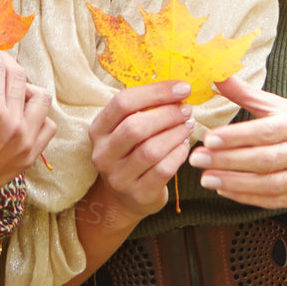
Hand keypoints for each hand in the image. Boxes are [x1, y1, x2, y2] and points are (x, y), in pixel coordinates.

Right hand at [0, 36, 54, 211]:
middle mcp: (13, 123)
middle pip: (19, 75)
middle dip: (4, 61)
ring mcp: (26, 140)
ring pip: (41, 97)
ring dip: (25, 87)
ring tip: (8, 91)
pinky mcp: (31, 155)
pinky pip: (47, 125)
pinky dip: (36, 115)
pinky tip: (20, 115)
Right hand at [87, 81, 194, 224]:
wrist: (124, 197)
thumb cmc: (131, 152)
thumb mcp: (125, 129)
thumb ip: (143, 109)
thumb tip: (178, 88)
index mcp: (98, 129)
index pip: (122, 103)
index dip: (155, 92)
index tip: (182, 88)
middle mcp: (103, 153)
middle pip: (135, 127)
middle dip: (166, 114)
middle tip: (186, 109)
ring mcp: (118, 177)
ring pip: (150, 150)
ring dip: (175, 133)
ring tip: (188, 125)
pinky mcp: (138, 194)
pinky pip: (163, 170)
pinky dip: (178, 154)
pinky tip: (184, 146)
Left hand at [187, 74, 286, 209]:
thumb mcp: (278, 105)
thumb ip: (246, 93)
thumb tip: (216, 74)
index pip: (266, 132)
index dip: (237, 137)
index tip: (209, 138)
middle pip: (266, 160)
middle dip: (229, 161)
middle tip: (197, 159)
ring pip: (270, 184)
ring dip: (235, 183)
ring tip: (206, 178)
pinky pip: (274, 200)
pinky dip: (248, 197)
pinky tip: (224, 190)